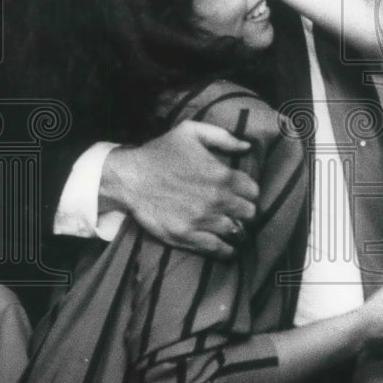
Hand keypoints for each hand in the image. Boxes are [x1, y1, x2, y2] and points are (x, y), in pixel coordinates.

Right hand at [101, 120, 258, 255]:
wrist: (129, 177)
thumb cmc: (160, 152)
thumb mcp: (191, 132)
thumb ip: (223, 137)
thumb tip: (247, 147)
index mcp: (222, 175)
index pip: (253, 191)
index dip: (249, 192)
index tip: (242, 193)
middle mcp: (216, 199)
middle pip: (249, 213)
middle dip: (245, 210)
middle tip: (237, 210)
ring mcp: (202, 220)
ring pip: (236, 231)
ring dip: (236, 228)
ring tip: (232, 227)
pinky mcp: (187, 236)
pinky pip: (218, 249)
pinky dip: (226, 250)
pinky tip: (228, 248)